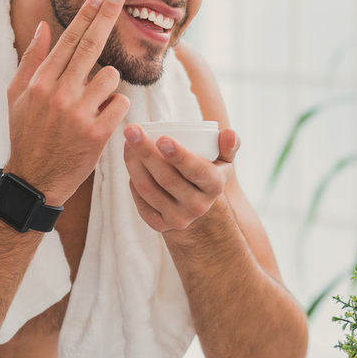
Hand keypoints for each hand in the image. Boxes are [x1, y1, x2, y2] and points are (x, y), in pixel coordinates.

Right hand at [4, 0, 130, 204]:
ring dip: (109, 85)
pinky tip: (102, 117)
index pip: (68, 41)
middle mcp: (59, 94)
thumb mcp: (18, 96)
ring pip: (111, 77)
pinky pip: (121, 103)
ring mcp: (79, 113)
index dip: (86, 16)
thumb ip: (33, 60)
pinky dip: (116, 108)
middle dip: (107, 16)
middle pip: (91, 46)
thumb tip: (47, 27)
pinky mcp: (97, 133)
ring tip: (93, 101)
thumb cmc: (26, 134)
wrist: (33, 179)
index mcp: (41, 82)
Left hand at [124, 126, 239, 231]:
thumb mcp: (223, 160)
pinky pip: (141, 203)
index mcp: (215, 186)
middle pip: (167, 179)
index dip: (179, 156)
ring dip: (134, 164)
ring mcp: (179, 218)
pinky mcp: (160, 226)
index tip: (161, 138)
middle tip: (132, 130)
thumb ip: (229, 145)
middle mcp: (198, 206)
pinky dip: (133, 183)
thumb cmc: (208, 172)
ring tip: (127, 143)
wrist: (197, 205)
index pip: (197, 171)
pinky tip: (131, 164)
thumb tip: (229, 133)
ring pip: (149, 190)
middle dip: (146, 153)